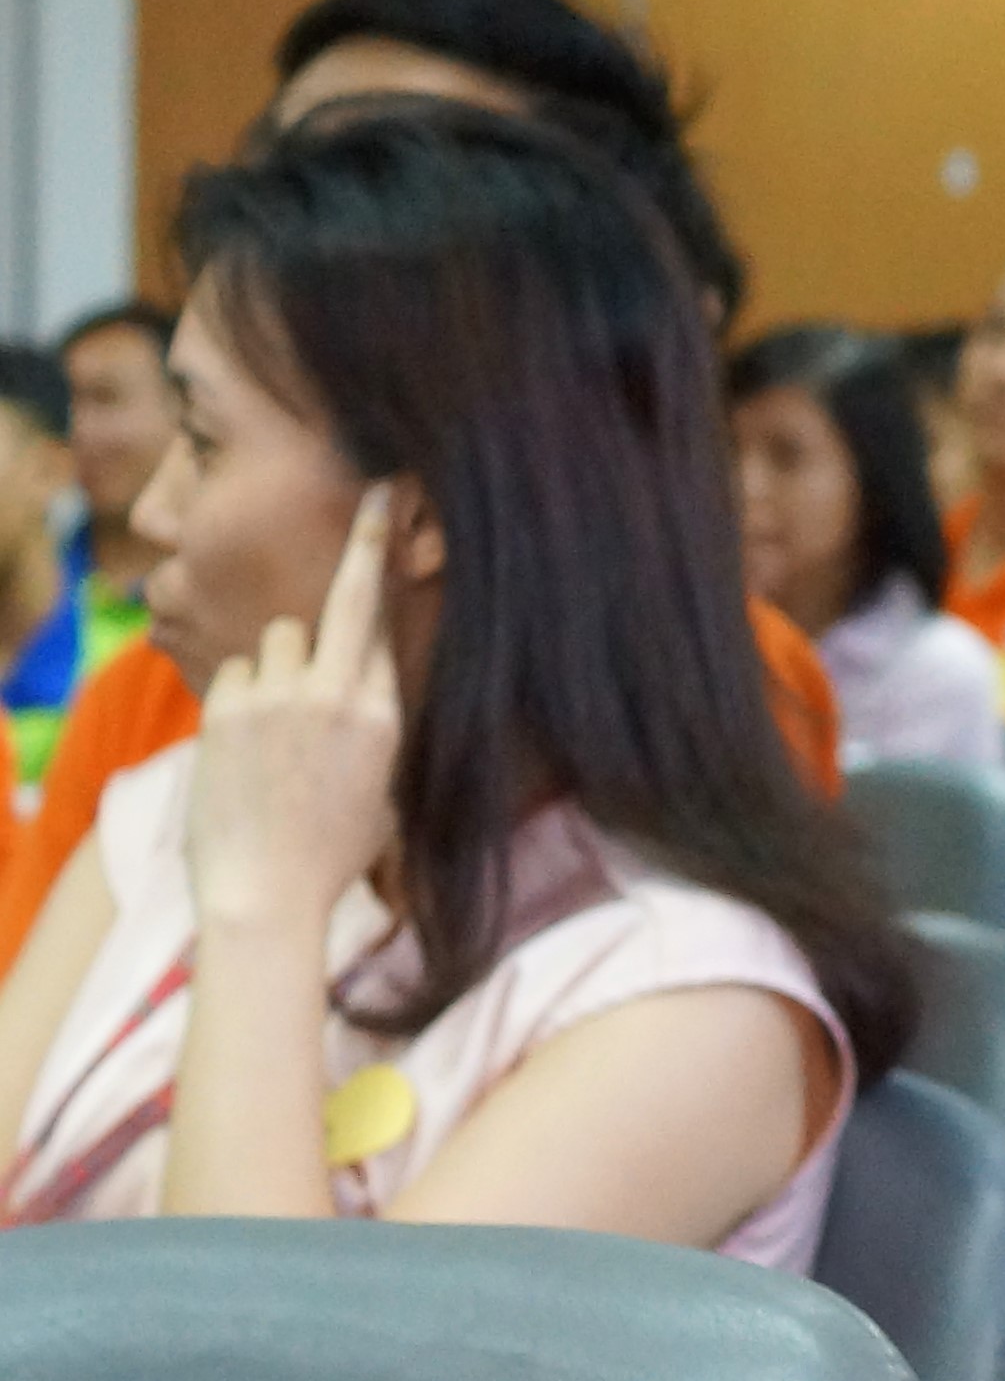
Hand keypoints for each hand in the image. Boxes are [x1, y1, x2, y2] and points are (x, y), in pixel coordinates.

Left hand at [184, 484, 407, 944]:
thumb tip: (373, 670)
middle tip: (381, 488)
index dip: (392, 562)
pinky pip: (239, 672)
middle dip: (369, 539)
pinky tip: (245, 741)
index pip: (391, 620)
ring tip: (279, 718)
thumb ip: (378, 716)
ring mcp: (280, 698)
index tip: (398, 507)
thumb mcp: (385, 780)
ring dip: (280, 663)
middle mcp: (337, 694)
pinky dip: (241, 694)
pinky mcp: (229, 710)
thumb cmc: (332, 849)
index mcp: (385, 714)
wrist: (265, 892)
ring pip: (280, 638)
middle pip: (347, 597)